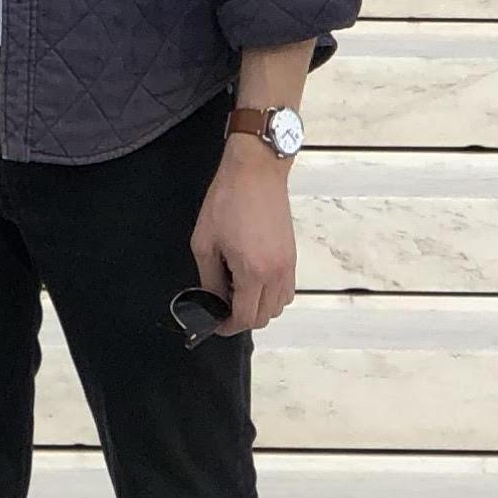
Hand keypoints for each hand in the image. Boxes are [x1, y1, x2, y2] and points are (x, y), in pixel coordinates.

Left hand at [186, 134, 297, 335]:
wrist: (256, 171)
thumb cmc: (228, 200)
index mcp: (252, 272)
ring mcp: (288, 265)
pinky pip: (286, 291)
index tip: (214, 322)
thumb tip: (211, 301)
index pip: (245, 318)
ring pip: (278, 307)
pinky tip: (252, 279)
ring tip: (236, 290)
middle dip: (241, 318)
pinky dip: (271, 295)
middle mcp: (276, 273)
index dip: (227, 326)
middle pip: (264, 318)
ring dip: (258, 307)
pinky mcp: (292, 256)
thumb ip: (209, 278)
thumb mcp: (205, 242)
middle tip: (221, 305)